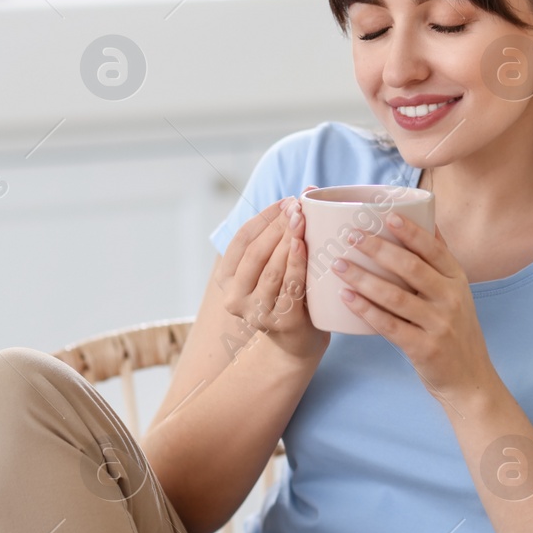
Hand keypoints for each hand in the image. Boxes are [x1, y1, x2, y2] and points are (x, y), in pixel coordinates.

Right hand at [216, 196, 327, 360]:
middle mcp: (234, 297)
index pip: (242, 240)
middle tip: (298, 206)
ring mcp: (256, 313)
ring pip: (271, 268)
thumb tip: (306, 189)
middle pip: (256, 253)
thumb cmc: (287, 294)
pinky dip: (297, 263)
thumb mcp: (275, 266)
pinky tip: (305, 245)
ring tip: (303, 219)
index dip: (264, 218)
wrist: (298, 343)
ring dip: (287, 240)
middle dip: (277, 225)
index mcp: (227, 279)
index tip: (286, 201)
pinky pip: (290, 286)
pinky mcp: (280, 322)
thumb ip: (280, 234)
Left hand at [334, 213, 496, 402]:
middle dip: (378, 249)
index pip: (434, 249)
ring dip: (363, 278)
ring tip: (339, 264)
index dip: (411, 231)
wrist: (469, 378)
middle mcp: (451, 299)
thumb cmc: (455, 330)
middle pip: (411, 268)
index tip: (386, 215)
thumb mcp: (457, 293)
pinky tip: (346, 298)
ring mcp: (438, 324)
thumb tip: (427, 219)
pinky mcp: (424, 348)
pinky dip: (365, 310)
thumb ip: (440, 262)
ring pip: (395, 296)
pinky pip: (389, 325)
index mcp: (457, 280)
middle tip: (351, 235)